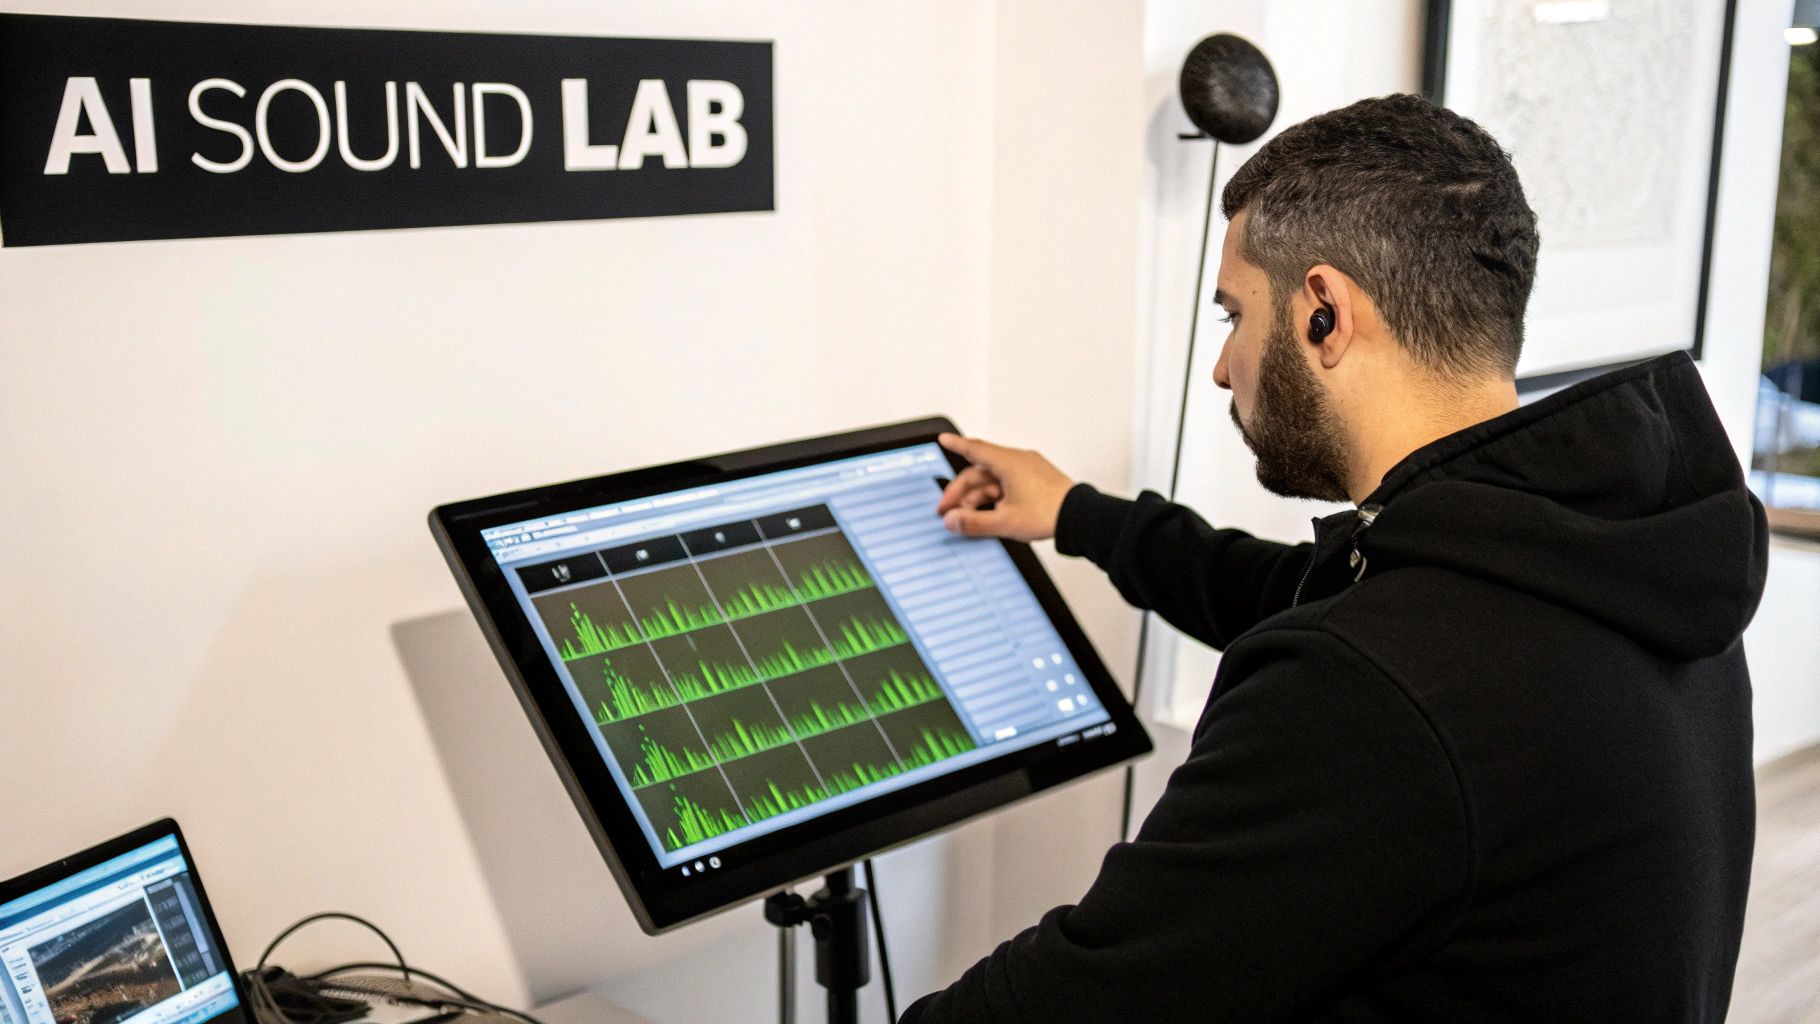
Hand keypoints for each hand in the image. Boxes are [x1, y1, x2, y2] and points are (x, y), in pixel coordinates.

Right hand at [935, 432, 1075, 541]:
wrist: (1081, 517)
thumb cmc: (1049, 513)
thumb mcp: (1004, 522)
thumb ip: (973, 522)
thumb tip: (952, 521)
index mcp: (1009, 463)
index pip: (974, 449)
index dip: (956, 445)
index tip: (944, 439)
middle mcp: (1018, 461)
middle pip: (980, 472)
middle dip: (961, 491)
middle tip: (947, 510)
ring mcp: (1028, 470)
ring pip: (994, 479)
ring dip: (978, 497)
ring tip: (970, 518)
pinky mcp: (1036, 480)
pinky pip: (1008, 483)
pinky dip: (995, 496)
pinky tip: (992, 513)